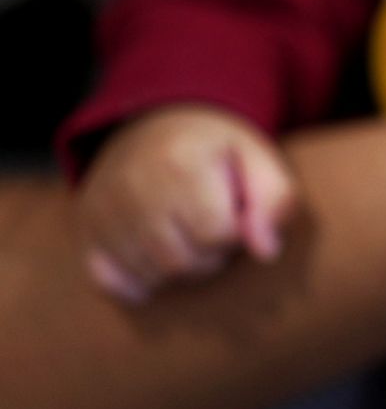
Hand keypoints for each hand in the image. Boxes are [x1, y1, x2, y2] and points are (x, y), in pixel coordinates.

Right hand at [76, 104, 294, 303]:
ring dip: (182, 268)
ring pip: (154, 276)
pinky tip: (156, 255)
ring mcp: (103, 210)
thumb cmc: (217, 150)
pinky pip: (112, 283)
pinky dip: (140, 280)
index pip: (217, 234)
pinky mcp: (86, 230)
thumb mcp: (259, 159)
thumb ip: (276, 202)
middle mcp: (132, 187)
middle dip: (211, 255)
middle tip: (213, 226)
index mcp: (180, 163)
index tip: (233, 212)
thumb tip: (266, 251)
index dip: (235, 233)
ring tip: (189, 234)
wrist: (157, 125)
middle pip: (183, 262)